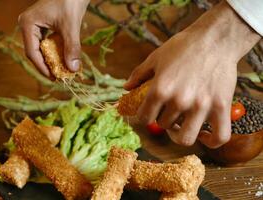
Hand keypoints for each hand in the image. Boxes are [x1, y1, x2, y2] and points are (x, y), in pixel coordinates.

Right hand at [18, 0, 88, 76]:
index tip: (54, 78)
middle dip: (47, 65)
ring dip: (52, 60)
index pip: (32, 52)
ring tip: (61, 71)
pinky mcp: (44, 26)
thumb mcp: (71, 26)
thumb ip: (71, 47)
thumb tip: (72, 68)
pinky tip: (64, 59)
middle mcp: (28, 25)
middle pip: (35, 52)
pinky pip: (47, 43)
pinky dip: (56, 52)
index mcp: (28, 24)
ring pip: (41, 48)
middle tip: (58, 77)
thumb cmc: (70, 0)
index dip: (42, 67)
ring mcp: (35, 25)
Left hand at [124, 1, 259, 147]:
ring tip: (180, 125)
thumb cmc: (183, 46)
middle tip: (167, 111)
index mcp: (160, 89)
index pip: (144, 117)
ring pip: (185, 137)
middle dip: (162, 120)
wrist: (215, 38)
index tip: (148, 113)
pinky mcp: (221, 107)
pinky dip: (211, 141)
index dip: (144, 116)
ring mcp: (201, 106)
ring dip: (179, 133)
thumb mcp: (155, 57)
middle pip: (163, 125)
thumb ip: (139, 75)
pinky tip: (205, 136)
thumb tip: (126, 88)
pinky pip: (219, 136)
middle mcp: (179, 101)